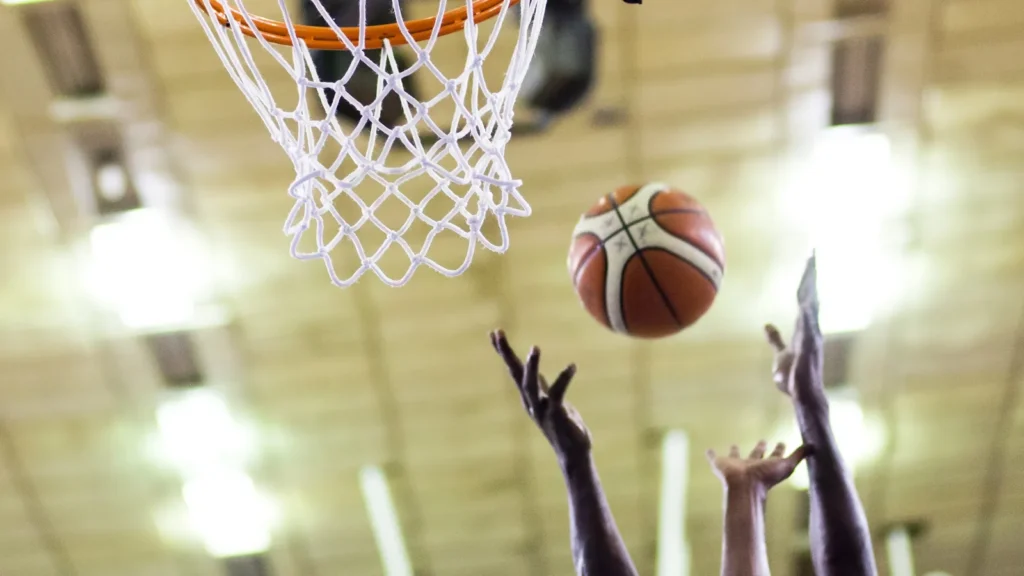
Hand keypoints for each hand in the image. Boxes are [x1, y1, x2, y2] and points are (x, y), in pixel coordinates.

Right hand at [490, 330, 590, 462]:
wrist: (573, 454)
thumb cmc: (564, 427)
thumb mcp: (551, 402)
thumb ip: (542, 389)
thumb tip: (535, 374)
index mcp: (529, 397)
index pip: (514, 370)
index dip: (505, 352)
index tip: (495, 332)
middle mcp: (531, 402)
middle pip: (515, 374)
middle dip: (506, 353)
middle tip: (498, 333)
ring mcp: (541, 410)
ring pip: (530, 385)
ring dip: (531, 366)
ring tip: (534, 348)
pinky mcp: (556, 416)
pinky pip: (558, 394)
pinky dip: (564, 379)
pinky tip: (572, 366)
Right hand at [707, 441, 810, 492]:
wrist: (744, 486)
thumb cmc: (766, 478)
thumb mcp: (787, 465)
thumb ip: (799, 455)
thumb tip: (816, 445)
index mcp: (767, 465)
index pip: (775, 456)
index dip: (779, 449)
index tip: (782, 441)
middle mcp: (752, 465)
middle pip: (756, 455)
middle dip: (760, 448)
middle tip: (763, 440)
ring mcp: (735, 465)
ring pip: (736, 456)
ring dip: (734, 451)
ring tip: (733, 444)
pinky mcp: (720, 464)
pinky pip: (714, 458)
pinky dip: (710, 455)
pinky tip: (707, 450)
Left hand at [764, 254, 824, 403]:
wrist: (803, 396)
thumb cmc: (794, 378)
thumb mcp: (781, 354)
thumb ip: (776, 339)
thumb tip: (767, 325)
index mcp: (804, 327)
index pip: (805, 297)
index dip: (806, 279)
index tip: (809, 260)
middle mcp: (811, 328)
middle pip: (811, 295)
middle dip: (811, 275)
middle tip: (813, 252)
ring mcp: (812, 337)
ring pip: (811, 306)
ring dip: (811, 288)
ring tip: (811, 268)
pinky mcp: (810, 348)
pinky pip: (809, 327)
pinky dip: (808, 314)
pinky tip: (806, 302)